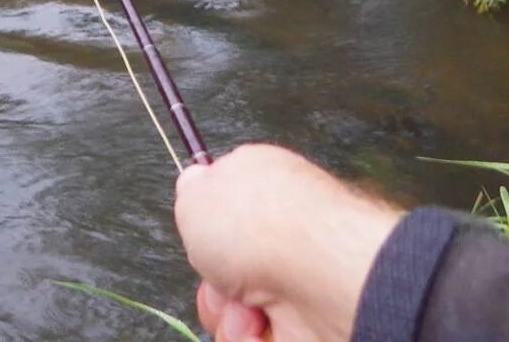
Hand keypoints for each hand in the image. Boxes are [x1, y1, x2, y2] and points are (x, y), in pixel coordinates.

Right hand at [172, 144, 402, 341]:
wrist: (317, 275)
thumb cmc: (257, 225)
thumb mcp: (196, 193)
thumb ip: (191, 189)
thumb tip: (194, 182)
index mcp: (261, 186)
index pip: (224, 208)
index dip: (205, 227)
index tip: (201, 234)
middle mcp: (280, 232)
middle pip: (223, 270)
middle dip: (212, 286)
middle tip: (221, 279)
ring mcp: (293, 279)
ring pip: (234, 311)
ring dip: (229, 316)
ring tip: (247, 310)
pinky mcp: (301, 323)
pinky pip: (255, 338)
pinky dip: (250, 338)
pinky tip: (262, 326)